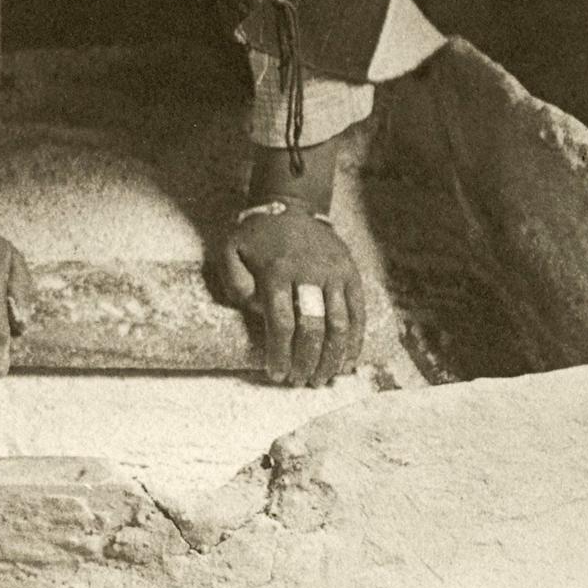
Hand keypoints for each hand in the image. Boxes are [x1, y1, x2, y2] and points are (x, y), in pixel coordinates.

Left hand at [212, 206, 360, 387]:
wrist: (290, 205)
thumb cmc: (255, 235)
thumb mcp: (229, 249)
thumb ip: (234, 281)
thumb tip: (256, 313)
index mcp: (278, 270)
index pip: (282, 321)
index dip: (280, 352)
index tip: (275, 374)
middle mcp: (310, 273)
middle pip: (313, 327)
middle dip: (306, 360)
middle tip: (299, 382)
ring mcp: (335, 274)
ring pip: (339, 324)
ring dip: (332, 357)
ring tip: (322, 379)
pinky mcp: (351, 274)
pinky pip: (358, 313)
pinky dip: (355, 340)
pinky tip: (348, 362)